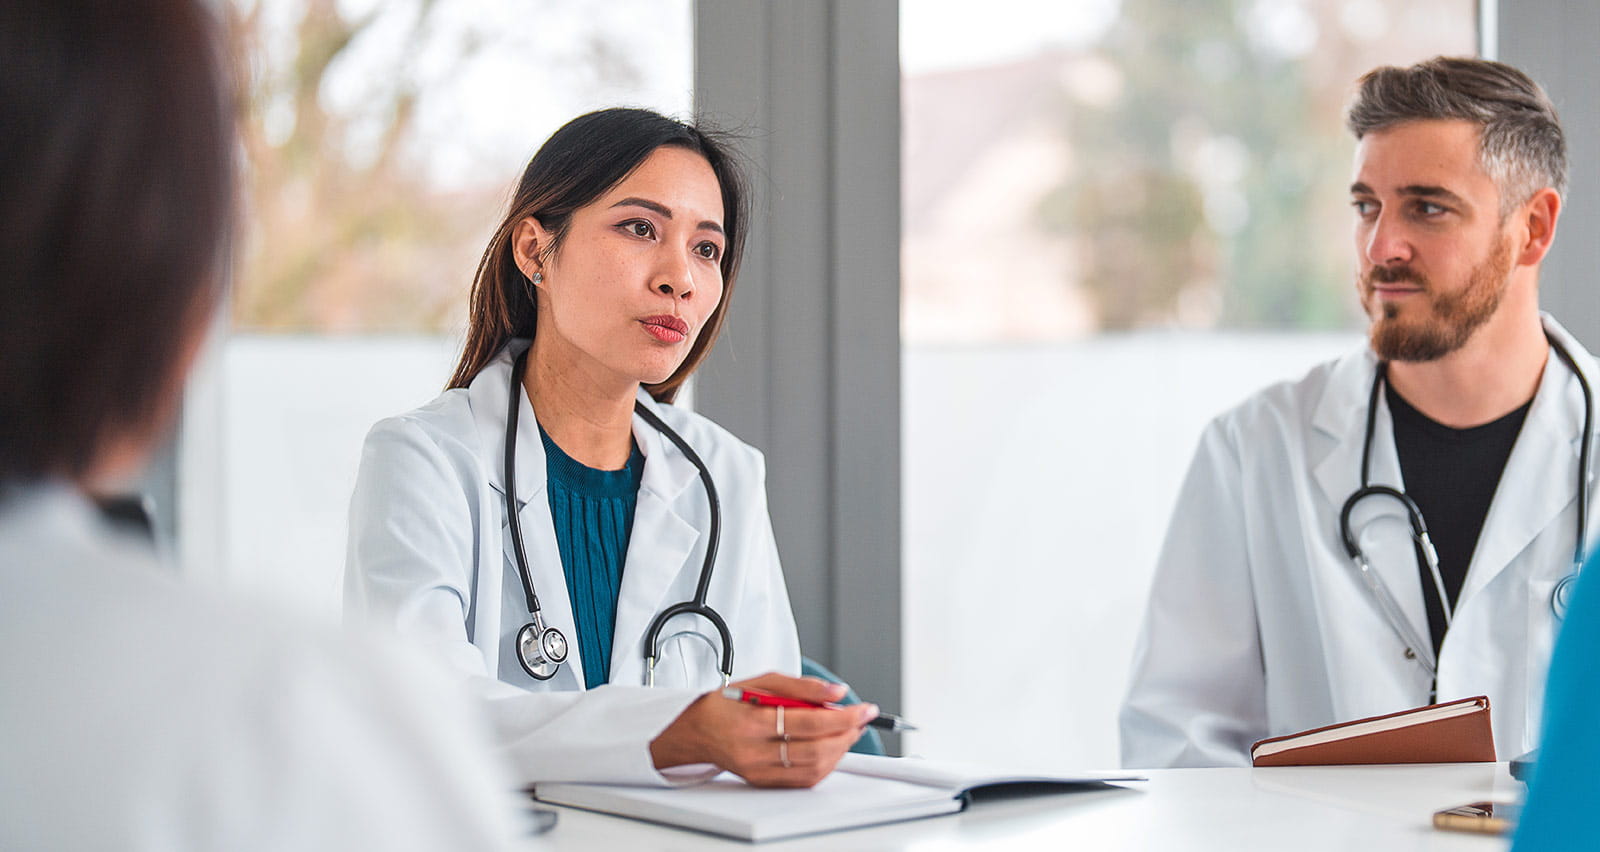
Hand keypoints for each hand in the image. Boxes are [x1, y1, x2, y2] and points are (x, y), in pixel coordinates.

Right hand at [650, 672, 874, 787]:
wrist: (696, 731)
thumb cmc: (728, 703)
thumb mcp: (762, 681)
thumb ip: (802, 686)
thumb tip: (837, 693)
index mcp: (753, 721)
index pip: (809, 722)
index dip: (843, 717)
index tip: (864, 709)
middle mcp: (755, 751)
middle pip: (815, 750)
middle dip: (847, 734)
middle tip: (860, 719)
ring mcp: (759, 771)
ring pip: (813, 769)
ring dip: (840, 751)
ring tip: (848, 731)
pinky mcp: (763, 782)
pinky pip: (803, 780)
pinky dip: (825, 765)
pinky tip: (831, 749)